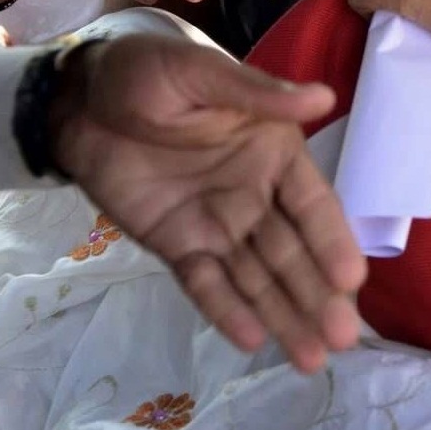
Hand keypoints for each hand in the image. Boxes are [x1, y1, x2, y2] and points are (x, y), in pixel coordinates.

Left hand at [50, 34, 366, 370]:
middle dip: (317, 294)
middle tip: (342, 338)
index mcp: (273, 149)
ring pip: (257, 276)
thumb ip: (257, 93)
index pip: (312, 203)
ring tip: (311, 358)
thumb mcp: (200, 73)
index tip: (351, 279)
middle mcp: (256, 193)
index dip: (332, 240)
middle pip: (292, 251)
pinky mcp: (177, 243)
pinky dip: (227, 309)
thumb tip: (324, 97)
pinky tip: (252, 339)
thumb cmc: (149, 71)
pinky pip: (206, 282)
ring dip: (284, 314)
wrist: (78, 96)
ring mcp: (217, 223)